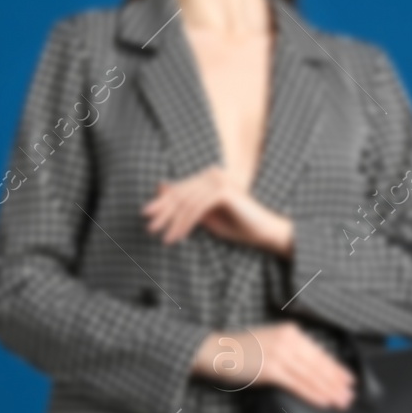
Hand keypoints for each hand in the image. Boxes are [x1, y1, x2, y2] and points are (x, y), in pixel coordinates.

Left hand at [142, 165, 294, 254]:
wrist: (264, 232)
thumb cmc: (237, 225)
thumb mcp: (205, 216)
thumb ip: (186, 206)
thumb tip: (161, 190)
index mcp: (208, 177)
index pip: (180, 189)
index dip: (162, 203)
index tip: (147, 217)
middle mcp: (212, 174)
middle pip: (180, 194)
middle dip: (163, 213)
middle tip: (150, 228)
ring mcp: (219, 181)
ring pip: (186, 203)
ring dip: (173, 222)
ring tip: (165, 238)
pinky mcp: (223, 191)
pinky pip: (197, 209)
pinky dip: (185, 224)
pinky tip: (178, 236)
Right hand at [191, 322, 353, 409]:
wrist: (217, 351)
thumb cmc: (242, 350)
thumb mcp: (271, 342)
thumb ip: (291, 350)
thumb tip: (313, 369)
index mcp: (290, 332)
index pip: (319, 352)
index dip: (336, 368)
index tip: (349, 379)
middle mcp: (288, 340)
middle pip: (319, 364)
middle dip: (336, 382)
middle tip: (350, 395)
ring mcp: (280, 354)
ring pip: (311, 375)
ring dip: (329, 390)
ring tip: (341, 402)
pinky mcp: (271, 369)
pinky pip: (297, 384)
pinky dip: (313, 394)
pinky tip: (324, 401)